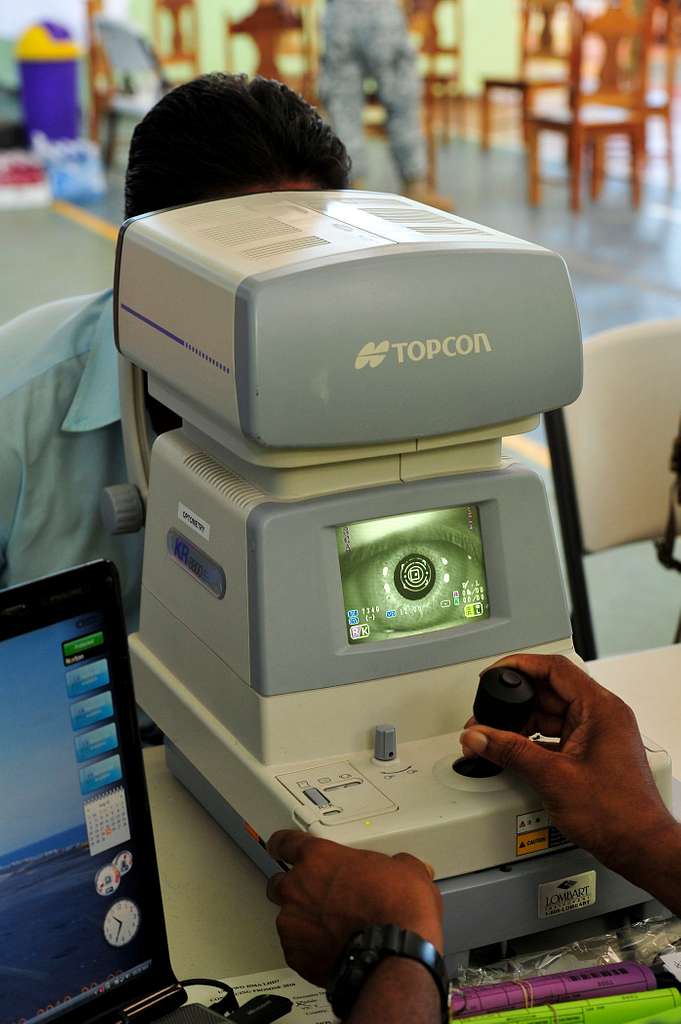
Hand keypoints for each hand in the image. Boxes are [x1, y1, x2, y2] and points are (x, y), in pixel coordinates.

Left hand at [266, 831, 442, 986]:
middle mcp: (298, 887)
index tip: (280, 848)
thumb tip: (404, 869)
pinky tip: (333, 951)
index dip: (282, 845)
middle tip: (318, 897)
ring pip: (288, 919)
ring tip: (332, 931)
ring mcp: (293, 923)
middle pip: (279, 883)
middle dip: (294, 889)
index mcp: (319, 858)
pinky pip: (297, 950)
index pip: (285, 842)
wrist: (394, 954)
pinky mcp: (296, 956)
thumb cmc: (396, 910)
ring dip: (304, 923)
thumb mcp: (405, 869)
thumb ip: (393, 864)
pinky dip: (310, 950)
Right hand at [460, 654, 674, 873]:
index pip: (554, 668)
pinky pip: (557, 734)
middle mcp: (602, 715)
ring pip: (551, 714)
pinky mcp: (592, 752)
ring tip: (495, 738)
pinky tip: (515, 752)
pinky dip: (534, 740)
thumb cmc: (616, 814)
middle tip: (487, 716)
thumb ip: (510, 752)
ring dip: (522, 724)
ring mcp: (598, 734)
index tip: (495, 672)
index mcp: (600, 708)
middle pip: (549, 691)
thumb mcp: (552, 777)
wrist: (639, 847)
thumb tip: (479, 736)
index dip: (519, 665)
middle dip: (514, 703)